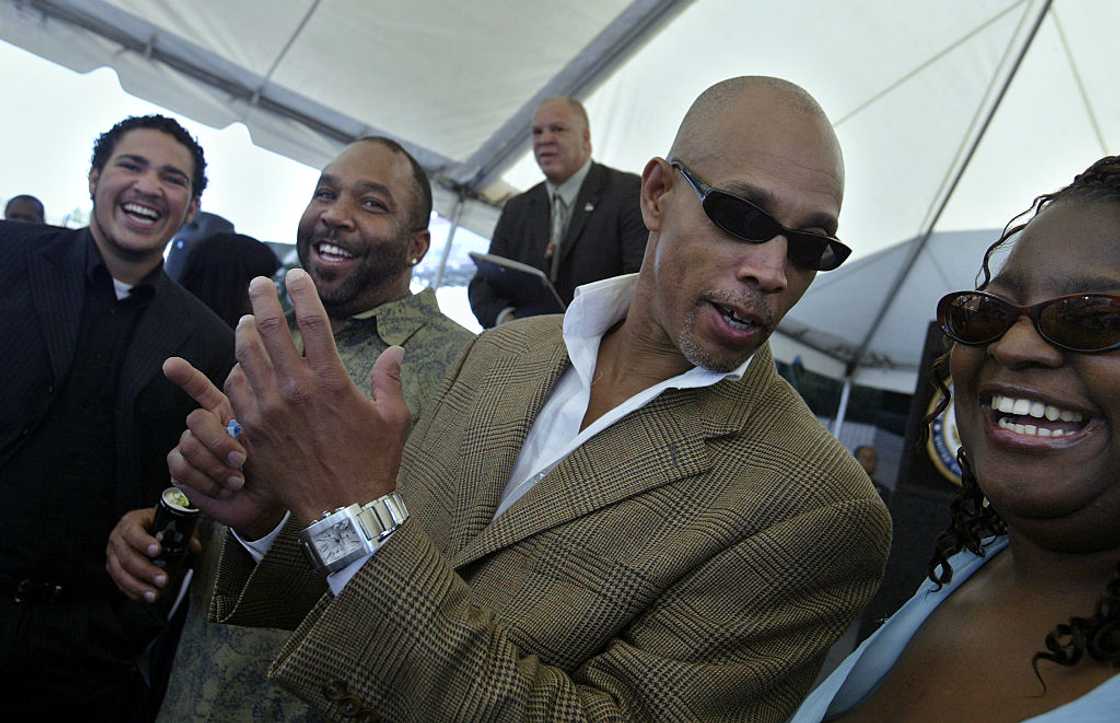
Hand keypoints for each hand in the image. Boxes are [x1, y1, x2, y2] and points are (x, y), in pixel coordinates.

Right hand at [105, 508, 199, 602]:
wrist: (145, 527)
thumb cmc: (158, 525)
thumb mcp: (171, 523)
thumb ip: (184, 533)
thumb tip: (194, 546)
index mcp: (131, 522)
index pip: (134, 532)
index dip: (144, 542)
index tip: (158, 551)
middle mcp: (117, 538)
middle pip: (127, 557)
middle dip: (146, 571)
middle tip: (163, 580)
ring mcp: (112, 554)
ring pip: (121, 573)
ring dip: (139, 586)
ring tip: (155, 595)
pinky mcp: (113, 568)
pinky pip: (120, 583)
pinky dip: (133, 591)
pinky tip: (146, 597)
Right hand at [163, 357, 284, 538]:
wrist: (267, 500)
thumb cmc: (275, 465)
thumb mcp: (278, 435)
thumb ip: (266, 409)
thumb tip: (255, 377)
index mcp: (227, 412)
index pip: (201, 388)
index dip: (186, 375)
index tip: (171, 364)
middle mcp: (207, 426)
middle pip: (196, 419)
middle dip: (218, 442)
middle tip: (242, 460)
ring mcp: (192, 448)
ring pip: (188, 445)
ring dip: (216, 467)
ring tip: (239, 480)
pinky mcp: (182, 470)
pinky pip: (180, 467)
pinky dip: (205, 481)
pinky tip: (225, 489)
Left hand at [228, 270, 409, 525]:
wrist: (343, 510)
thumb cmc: (372, 463)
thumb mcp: (393, 418)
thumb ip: (389, 380)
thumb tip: (394, 351)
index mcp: (331, 380)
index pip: (311, 320)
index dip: (300, 291)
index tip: (295, 275)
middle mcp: (294, 389)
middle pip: (270, 329)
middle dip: (261, 299)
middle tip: (258, 282)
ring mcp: (268, 410)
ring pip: (246, 356)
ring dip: (244, 331)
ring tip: (245, 319)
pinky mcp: (252, 431)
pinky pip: (235, 390)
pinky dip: (236, 371)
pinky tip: (241, 364)